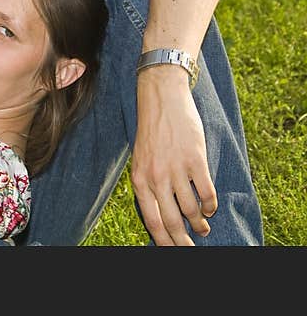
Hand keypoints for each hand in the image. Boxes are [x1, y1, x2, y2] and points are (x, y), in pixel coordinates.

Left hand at [130, 66, 217, 245]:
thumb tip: (160, 216)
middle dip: (183, 241)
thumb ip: (148, 185)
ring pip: (191, 210)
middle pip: (172, 222)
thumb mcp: (141, 160)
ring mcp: (176, 169)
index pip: (151, 221)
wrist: (161, 100)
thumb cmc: (151, 131)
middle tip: (191, 248)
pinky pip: (206, 193)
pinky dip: (210, 205)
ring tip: (203, 227)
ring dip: (199, 223)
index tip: (172, 249)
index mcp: (139, 179)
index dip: (164, 240)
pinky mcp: (195, 160)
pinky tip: (210, 207)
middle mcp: (156, 178)